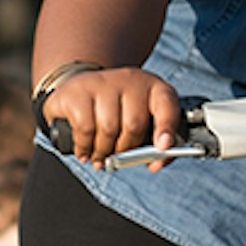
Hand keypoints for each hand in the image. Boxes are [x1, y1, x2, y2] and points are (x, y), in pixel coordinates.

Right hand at [41, 66, 182, 167]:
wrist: (80, 88)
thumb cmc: (116, 110)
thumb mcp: (140, 120)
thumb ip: (154, 145)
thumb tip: (155, 165)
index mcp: (153, 87)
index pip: (167, 105)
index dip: (167, 127)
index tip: (164, 146)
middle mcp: (129, 80)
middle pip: (134, 124)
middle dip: (127, 150)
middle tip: (118, 159)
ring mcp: (102, 83)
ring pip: (109, 129)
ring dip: (104, 152)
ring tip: (100, 157)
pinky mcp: (78, 91)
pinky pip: (85, 129)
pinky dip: (85, 147)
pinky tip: (85, 152)